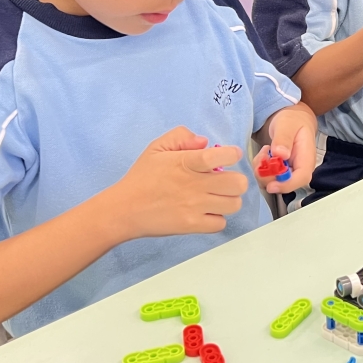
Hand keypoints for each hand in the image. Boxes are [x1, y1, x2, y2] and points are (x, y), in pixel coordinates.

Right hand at [108, 128, 246, 240]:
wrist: (124, 209)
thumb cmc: (142, 177)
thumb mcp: (157, 147)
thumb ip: (181, 136)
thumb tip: (204, 142)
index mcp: (186, 163)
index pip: (220, 156)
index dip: (232, 154)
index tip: (231, 155)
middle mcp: (195, 185)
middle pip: (238, 184)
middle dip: (236, 180)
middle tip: (225, 181)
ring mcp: (195, 207)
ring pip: (234, 204)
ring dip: (229, 200)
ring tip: (217, 197)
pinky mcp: (192, 225)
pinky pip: (220, 223)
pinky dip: (217, 218)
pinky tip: (206, 212)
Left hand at [260, 105, 316, 191]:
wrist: (292, 120)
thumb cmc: (293, 121)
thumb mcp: (287, 124)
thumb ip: (284, 138)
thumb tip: (281, 154)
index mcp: (307, 158)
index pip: (302, 178)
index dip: (286, 184)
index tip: (271, 185)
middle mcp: (300, 169)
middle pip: (286, 184)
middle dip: (268, 176)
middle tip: (262, 156)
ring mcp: (290, 172)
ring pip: (274, 183)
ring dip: (263, 171)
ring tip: (264, 152)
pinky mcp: (281, 172)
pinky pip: (269, 178)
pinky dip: (261, 169)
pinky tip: (264, 155)